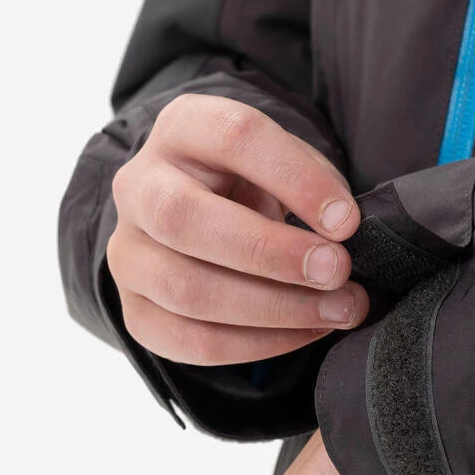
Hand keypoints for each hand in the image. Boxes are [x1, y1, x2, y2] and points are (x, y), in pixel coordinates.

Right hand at [107, 94, 369, 364]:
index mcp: (181, 129)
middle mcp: (139, 187)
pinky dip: (258, 344)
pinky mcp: (135, 312)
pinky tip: (304, 332)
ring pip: (187, 290)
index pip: (232, 138)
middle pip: (185, 218)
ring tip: (337, 309)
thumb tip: (342, 234)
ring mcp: (127, 254)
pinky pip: (192, 342)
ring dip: (275, 308)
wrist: (207, 223)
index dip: (296, 180)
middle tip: (337, 271)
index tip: (347, 221)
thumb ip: (313, 186)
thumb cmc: (255, 188)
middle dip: (272, 252)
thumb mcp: (285, 164)